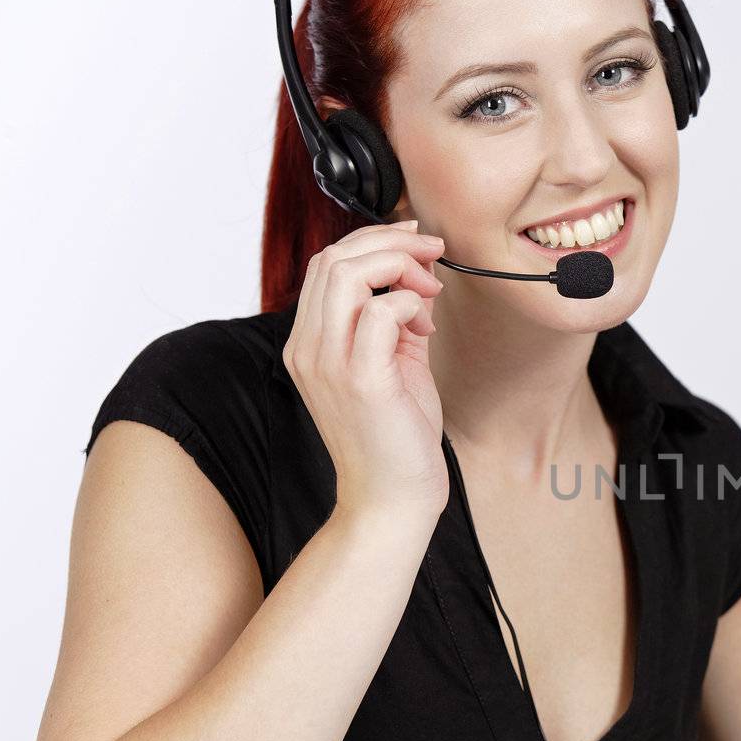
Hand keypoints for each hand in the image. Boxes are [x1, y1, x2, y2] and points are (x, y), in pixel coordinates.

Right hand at [283, 219, 450, 521]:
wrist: (391, 499)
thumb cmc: (397, 437)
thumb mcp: (395, 363)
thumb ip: (399, 318)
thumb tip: (417, 275)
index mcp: (310, 343)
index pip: (326, 265)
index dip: (374, 241)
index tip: (418, 246)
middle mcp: (308, 349)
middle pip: (332, 258)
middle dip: (390, 241)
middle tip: (432, 254)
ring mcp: (328, 364)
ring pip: (347, 273)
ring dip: (399, 265)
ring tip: (429, 289)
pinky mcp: (361, 380)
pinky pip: (380, 311)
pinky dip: (409, 303)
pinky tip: (425, 328)